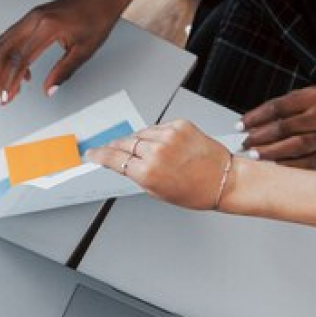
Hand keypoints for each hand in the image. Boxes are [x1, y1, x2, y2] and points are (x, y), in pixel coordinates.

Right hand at [0, 0, 127, 104]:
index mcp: (48, 26)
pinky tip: (20, 69)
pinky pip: (12, 36)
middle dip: (0, 75)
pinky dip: (9, 54)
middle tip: (2, 95)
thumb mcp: (84, 50)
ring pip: (5, 42)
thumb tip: (49, 89)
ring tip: (7, 85)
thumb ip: (64, 71)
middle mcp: (35, 18)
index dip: (12, 80)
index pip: (22, 58)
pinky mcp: (33, 16)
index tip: (8, 95)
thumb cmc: (97, 18)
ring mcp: (32, 15)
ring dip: (1, 65)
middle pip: (6, 50)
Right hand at [85, 120, 236, 209]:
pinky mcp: (180, 125)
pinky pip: (157, 127)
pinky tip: (163, 145)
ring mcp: (169, 135)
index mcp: (147, 172)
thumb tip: (121, 163)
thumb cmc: (195, 191)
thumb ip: (136, 175)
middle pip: (123, 142)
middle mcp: (156, 151)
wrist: (223, 179)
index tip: (91, 153)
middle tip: (113, 150)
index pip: (113, 158)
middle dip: (116, 147)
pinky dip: (155, 135)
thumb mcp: (157, 191)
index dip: (99, 155)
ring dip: (138, 141)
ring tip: (148, 152)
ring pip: (139, 133)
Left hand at [239, 86, 315, 168]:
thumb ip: (291, 104)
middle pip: (283, 127)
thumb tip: (260, 119)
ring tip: (255, 154)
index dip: (256, 117)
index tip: (242, 124)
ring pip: (294, 145)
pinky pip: (308, 162)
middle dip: (259, 136)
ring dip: (271, 151)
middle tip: (244, 142)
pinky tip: (276, 165)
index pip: (278, 106)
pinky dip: (290, 164)